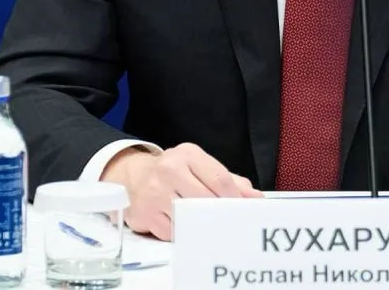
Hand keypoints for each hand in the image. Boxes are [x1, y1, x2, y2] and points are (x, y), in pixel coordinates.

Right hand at [100, 143, 261, 239]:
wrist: (133, 174)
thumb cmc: (174, 172)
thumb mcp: (199, 166)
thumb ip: (229, 181)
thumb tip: (256, 199)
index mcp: (188, 155)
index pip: (219, 178)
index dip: (235, 198)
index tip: (243, 211)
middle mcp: (169, 170)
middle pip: (206, 200)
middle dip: (220, 214)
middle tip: (229, 223)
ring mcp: (155, 193)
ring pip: (190, 218)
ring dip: (201, 226)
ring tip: (208, 226)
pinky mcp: (144, 215)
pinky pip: (172, 233)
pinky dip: (181, 233)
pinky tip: (183, 226)